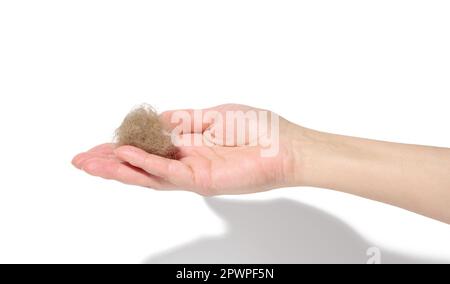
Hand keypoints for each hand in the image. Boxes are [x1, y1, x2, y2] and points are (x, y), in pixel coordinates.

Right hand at [72, 104, 300, 195]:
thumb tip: (155, 119)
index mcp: (190, 145)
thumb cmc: (258, 128)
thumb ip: (183, 120)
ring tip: (90, 164)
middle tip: (81, 160)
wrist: (287, 146)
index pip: (150, 148)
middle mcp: (187, 162)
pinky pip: (169, 173)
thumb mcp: (214, 115)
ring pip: (149, 175)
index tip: (101, 143)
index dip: (125, 146)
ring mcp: (194, 174)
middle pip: (143, 166)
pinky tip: (124, 158)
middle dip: (111, 163)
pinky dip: (145, 166)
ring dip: (119, 170)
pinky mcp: (203, 181)